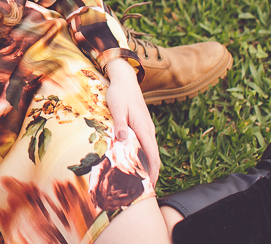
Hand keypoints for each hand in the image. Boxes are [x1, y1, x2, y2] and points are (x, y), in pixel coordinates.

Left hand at [104, 59, 160, 185]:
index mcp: (143, 128)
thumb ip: (120, 123)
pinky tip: (134, 161)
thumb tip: (123, 139)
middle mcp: (148, 130)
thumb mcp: (116, 107)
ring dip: (147, 165)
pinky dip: (143, 156)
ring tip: (137, 180)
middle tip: (142, 189)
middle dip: (150, 173)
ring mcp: (146, 128)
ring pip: (150, 151)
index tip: (149, 186)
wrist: (125, 80)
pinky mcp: (142, 126)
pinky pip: (145, 145)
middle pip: (154, 156)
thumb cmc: (119, 93)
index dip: (152, 172)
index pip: (153, 155)